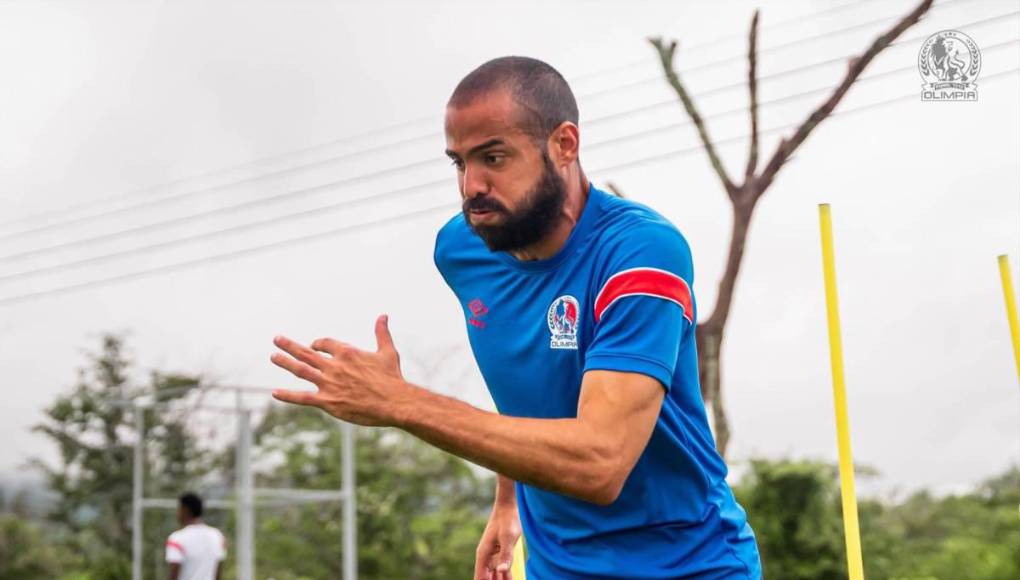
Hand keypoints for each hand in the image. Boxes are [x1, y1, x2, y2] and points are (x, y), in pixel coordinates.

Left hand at [270, 314, 408, 425]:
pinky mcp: (328, 401)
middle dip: (290, 345)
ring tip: (273, 356)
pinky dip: (288, 395)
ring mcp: (329, 383)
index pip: (325, 343)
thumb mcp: (387, 352)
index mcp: (347, 352)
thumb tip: (383, 315)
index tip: (313, 346)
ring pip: (301, 370)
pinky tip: (275, 393)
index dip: (318, 344)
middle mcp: (334, 365)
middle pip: (307, 352)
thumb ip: (381, 333)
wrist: (394, 402)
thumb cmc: (392, 377)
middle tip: (277, 339)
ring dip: (285, 362)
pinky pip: (303, 398)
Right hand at [474, 503, 521, 579]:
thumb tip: (502, 572)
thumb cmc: (507, 520)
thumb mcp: (508, 537)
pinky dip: (505, 577)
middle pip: (486, 579)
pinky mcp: (500, 553)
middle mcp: (486, 557)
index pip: (480, 578)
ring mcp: (493, 556)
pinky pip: (502, 570)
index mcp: (483, 555)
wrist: (508, 507)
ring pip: (495, 576)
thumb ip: (506, 555)